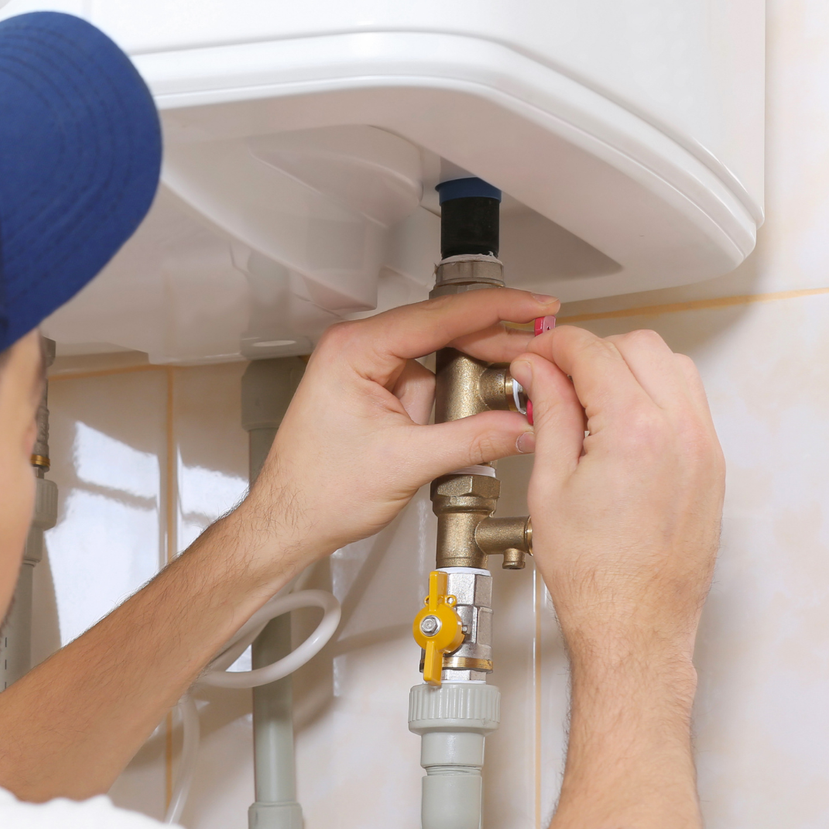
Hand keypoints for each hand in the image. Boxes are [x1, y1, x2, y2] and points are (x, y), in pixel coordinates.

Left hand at [238, 287, 558, 561]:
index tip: (535, 306)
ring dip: (472, 378)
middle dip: (492, 347)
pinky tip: (473, 415)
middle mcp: (357, 349)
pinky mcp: (375, 391)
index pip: (438, 316)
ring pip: (438, 359)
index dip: (496, 309)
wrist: (289, 522)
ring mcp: (366, 369)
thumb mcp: (406, 464)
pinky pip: (426, 383)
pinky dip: (453, 398)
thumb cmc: (318, 492)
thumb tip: (522, 425)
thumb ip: (472, 440)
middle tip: (538, 354)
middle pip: (442, 331)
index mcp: (354, 350)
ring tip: (507, 398)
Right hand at [514, 327, 724, 664]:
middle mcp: (681, 431)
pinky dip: (655, 394)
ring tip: (590, 401)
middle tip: (557, 378)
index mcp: (635, 430)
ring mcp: (704, 448)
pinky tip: (620, 424)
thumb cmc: (593, 575)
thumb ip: (548, 414)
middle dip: (593, 351)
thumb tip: (539, 372)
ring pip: (673, 366)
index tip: (535, 356)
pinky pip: (689, 402)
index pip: (594, 352)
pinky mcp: (713, 467)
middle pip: (639, 346)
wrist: (635, 625)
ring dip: (629, 367)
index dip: (554, 345)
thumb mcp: (550, 485)